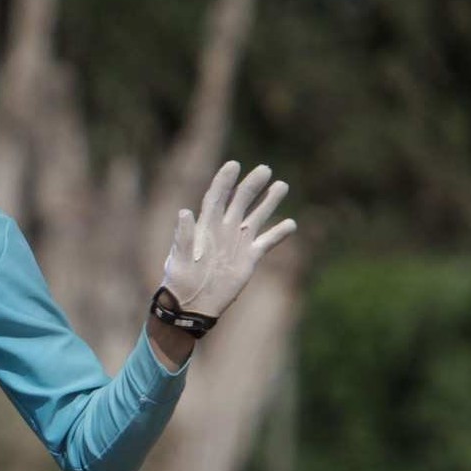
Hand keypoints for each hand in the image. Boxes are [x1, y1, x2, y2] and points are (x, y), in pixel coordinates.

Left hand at [161, 161, 296, 319]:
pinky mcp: (249, 258)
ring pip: (256, 216)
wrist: (192, 305)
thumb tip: (184, 212)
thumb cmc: (180, 282)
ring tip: (281, 185)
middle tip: (265, 169)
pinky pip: (267, 242)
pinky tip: (291, 224)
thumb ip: (183, 237)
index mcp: (205, 227)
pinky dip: (278, 233)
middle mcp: (223, 230)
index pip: (216, 197)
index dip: (224, 181)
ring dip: (269, 202)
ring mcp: (237, 243)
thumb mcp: (179, 260)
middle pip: (239, 201)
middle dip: (252, 185)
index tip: (234, 165)